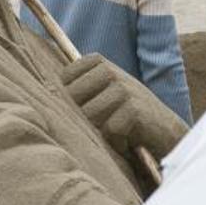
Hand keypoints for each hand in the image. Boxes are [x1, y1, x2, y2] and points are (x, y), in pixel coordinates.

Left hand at [61, 55, 187, 159]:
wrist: (166, 129)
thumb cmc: (127, 111)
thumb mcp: (103, 89)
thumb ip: (77, 84)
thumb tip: (39, 87)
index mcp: (98, 62)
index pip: (63, 81)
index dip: (74, 101)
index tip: (93, 105)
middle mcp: (110, 71)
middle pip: (73, 99)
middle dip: (87, 117)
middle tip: (108, 121)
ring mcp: (123, 88)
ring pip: (89, 116)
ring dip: (102, 131)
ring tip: (118, 129)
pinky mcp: (133, 109)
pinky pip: (108, 131)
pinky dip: (116, 142)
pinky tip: (129, 139)